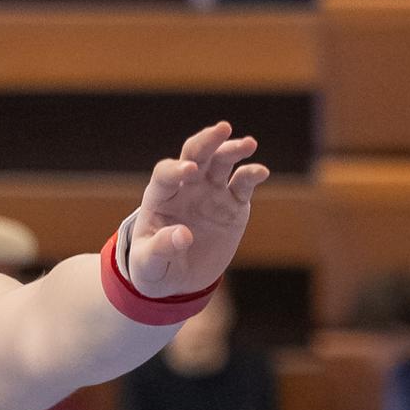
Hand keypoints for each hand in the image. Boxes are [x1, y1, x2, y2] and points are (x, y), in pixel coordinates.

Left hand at [126, 123, 267, 295]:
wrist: (179, 280)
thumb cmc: (154, 269)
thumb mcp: (148, 266)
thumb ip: (160, 249)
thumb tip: (182, 236)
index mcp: (160, 197)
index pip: (166, 174)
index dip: (175, 169)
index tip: (187, 172)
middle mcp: (186, 187)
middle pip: (196, 155)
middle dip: (208, 141)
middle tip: (223, 129)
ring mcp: (211, 192)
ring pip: (222, 162)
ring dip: (234, 149)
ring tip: (249, 144)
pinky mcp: (233, 203)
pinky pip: (244, 184)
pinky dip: (252, 175)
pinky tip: (261, 172)